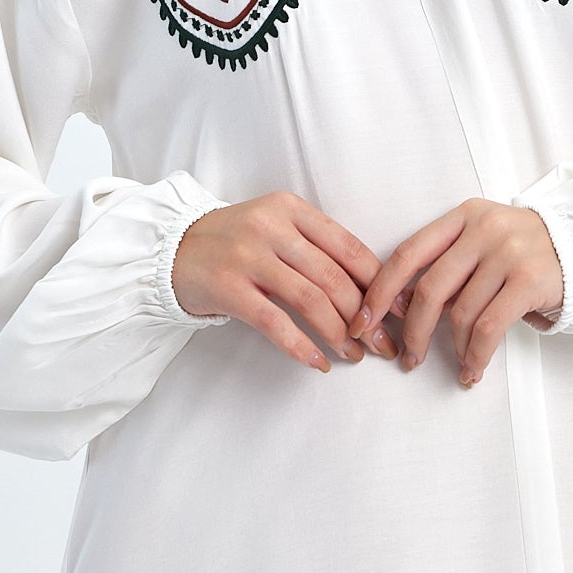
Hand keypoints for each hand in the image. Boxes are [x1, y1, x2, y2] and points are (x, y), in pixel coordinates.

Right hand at [171, 191, 404, 370]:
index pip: (349, 247)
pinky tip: (318, 363)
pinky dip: (301, 346)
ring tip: (355, 357)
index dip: (380, 282)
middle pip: (334, 277)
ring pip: (310, 300)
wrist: (172, 249)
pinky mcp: (228, 288)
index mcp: (291, 209)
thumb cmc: (235, 241)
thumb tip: (374, 288)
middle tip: (383, 344)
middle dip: (366, 316)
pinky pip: (275, 322)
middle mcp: (272, 228)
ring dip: (339, 334)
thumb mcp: (276, 227)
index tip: (399, 310)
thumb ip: (316, 247)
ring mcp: (248, 257)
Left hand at [345, 200, 563, 386]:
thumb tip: (400, 308)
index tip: (362, 321)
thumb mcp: (482, 240)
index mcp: (463, 216)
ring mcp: (508, 252)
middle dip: (413, 331)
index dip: (380, 291)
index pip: (408, 253)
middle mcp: (483, 228)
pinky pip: (488, 328)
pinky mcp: (530, 280)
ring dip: (453, 349)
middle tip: (408, 358)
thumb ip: (447, 264)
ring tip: (457, 365)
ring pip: (460, 314)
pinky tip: (473, 369)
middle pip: (429, 288)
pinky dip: (475, 355)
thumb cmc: (522, 251)